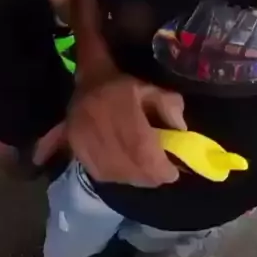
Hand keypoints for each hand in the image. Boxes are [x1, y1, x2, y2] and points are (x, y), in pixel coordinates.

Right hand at [67, 71, 186, 185]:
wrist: (89, 80)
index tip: (171, 171)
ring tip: (139, 165)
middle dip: (150, 175)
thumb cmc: (123, 87)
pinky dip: (115, 175)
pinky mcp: (76, 150)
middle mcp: (103, 134)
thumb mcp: (152, 89)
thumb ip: (171, 106)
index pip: (144, 156)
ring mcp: (86, 145)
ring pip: (117, 176)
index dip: (160, 169)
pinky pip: (101, 174)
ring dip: (132, 175)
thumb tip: (180, 130)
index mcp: (124, 117)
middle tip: (158, 169)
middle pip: (133, 171)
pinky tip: (122, 165)